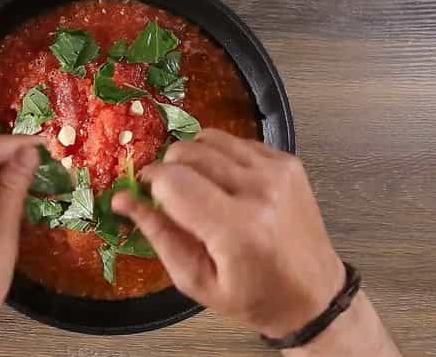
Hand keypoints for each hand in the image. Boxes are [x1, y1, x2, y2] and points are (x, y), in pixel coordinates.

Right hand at [113, 129, 343, 336]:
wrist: (314, 295)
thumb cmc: (252, 297)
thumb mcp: (196, 279)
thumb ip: (158, 234)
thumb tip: (122, 199)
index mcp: (236, 228)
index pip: (173, 180)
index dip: (150, 182)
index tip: (146, 194)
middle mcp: (260, 190)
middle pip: (187, 151)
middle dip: (169, 170)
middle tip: (173, 197)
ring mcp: (277, 171)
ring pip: (209, 138)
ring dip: (193, 159)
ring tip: (199, 189)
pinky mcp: (287, 161)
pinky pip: (235, 141)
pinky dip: (220, 158)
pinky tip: (226, 185)